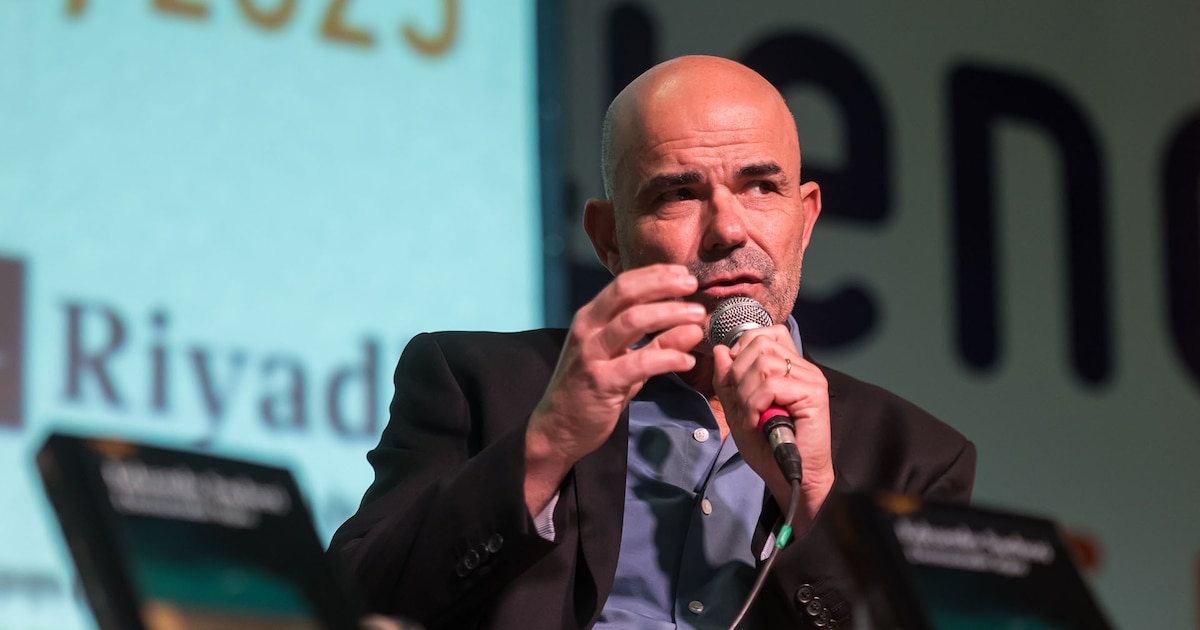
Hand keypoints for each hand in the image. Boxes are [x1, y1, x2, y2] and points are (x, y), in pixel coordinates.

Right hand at [524, 264, 706, 513]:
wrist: (557, 428)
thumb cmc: (591, 390)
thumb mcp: (625, 361)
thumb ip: (656, 342)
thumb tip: (692, 325)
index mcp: (590, 318)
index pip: (624, 284)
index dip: (656, 275)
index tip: (684, 274)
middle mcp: (587, 329)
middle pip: (627, 292)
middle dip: (663, 285)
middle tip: (693, 285)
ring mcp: (591, 354)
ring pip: (633, 320)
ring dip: (670, 315)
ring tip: (697, 318)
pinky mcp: (601, 381)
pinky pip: (639, 362)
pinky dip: (667, 357)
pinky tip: (687, 361)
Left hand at [712, 325, 834, 527]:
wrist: (791, 476)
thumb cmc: (768, 446)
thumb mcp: (737, 410)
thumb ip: (728, 381)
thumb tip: (721, 350)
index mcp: (787, 366)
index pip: (763, 334)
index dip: (740, 352)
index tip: (736, 381)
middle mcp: (801, 367)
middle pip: (759, 343)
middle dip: (738, 374)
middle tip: (742, 404)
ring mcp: (810, 378)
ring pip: (763, 363)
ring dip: (746, 393)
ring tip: (751, 416)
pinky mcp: (813, 393)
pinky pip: (772, 384)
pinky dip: (755, 404)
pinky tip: (757, 421)